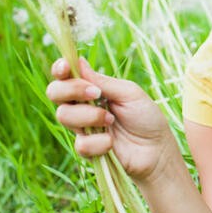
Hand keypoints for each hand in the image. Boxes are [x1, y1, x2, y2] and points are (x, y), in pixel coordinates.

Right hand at [46, 57, 171, 182]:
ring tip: (111, 120)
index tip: (66, 67)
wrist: (156, 149)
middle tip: (96, 93)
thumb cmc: (146, 117)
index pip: (66, 76)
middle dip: (72, 90)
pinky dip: (99, 142)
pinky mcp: (86, 149)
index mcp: (92, 88)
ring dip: (90, 116)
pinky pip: (80, 143)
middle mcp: (82, 106)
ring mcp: (82, 128)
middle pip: (55, 93)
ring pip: (64, 116)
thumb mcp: (129, 93)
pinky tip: (112, 142)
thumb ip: (103, 81)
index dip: (60, 69)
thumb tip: (79, 62)